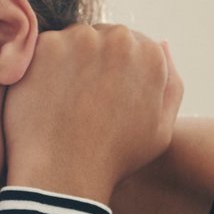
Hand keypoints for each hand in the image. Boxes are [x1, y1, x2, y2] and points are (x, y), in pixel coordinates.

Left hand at [3, 24, 183, 202]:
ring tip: (65, 102)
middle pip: (104, 38)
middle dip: (95, 61)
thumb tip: (162, 43)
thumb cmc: (115, 159)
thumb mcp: (161, 130)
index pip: (133, 46)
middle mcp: (120, 39)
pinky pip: (46, 48)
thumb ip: (170, 84)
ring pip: (75, 40)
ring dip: (70, 61)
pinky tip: (46, 98)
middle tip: (82, 101)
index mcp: (152, 56)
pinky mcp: (47, 46)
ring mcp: (81, 39)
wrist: (64, 175)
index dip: (117, 72)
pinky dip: (43, 68)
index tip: (103, 97)